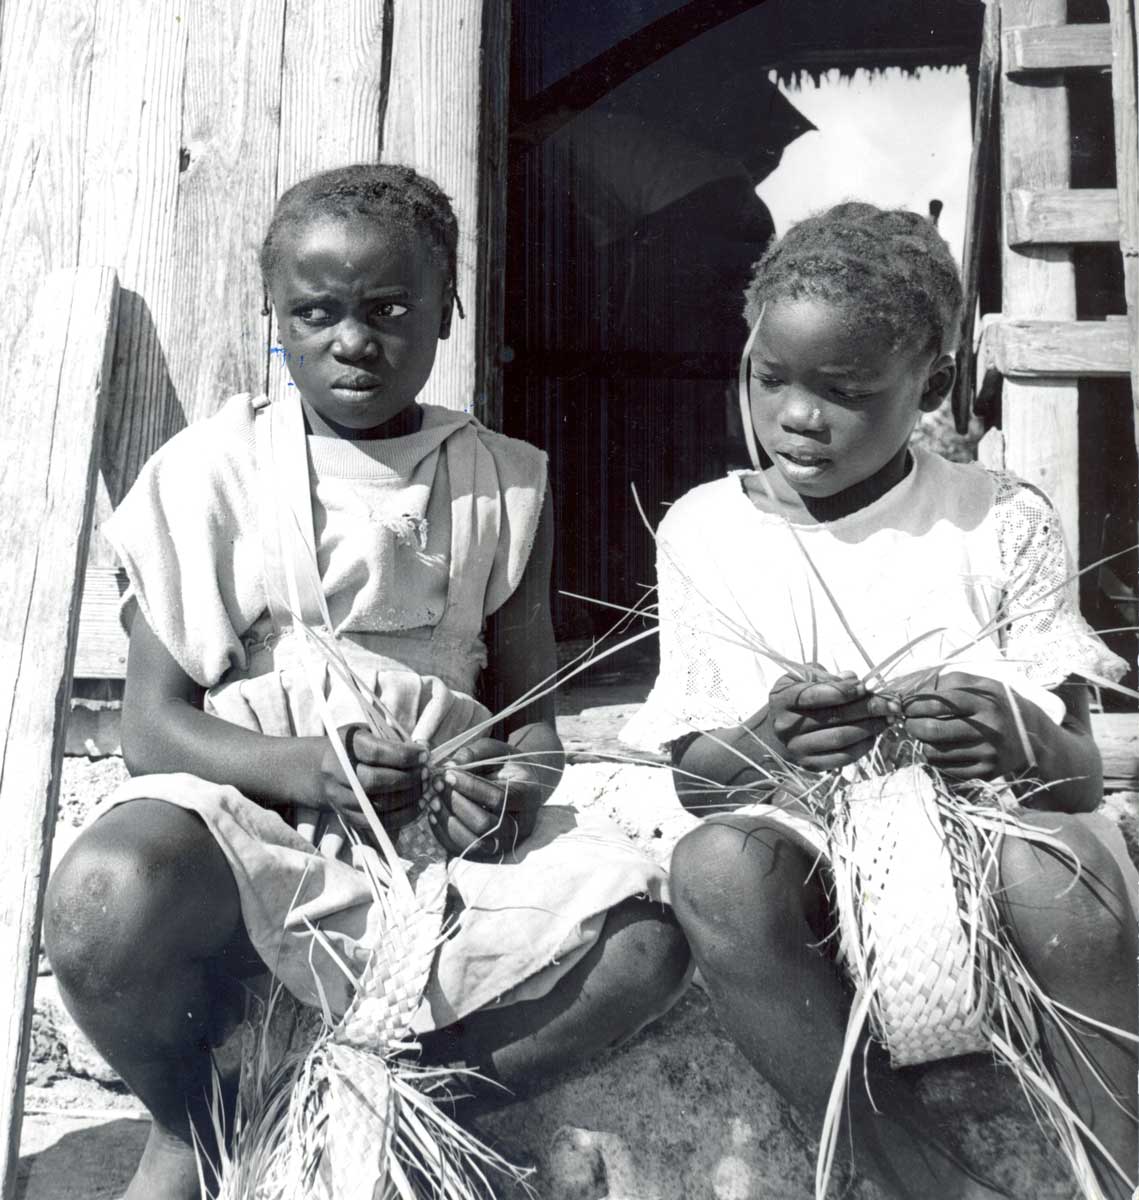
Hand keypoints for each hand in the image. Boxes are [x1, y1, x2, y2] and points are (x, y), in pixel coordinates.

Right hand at [298, 724, 426, 857]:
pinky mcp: (347, 817)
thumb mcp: (367, 732)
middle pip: (375, 782)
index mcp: (344, 746)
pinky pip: (377, 823)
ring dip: (408, 799)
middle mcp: (337, 773)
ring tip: (425, 790)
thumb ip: (392, 739)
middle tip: (426, 774)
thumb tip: (423, 751)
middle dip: (407, 779)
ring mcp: (340, 798)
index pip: (375, 753)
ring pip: (377, 806)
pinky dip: (402, 817)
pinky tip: (417, 806)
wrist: (319, 770)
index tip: (424, 755)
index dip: (404, 755)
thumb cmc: (353, 747)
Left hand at [424, 737, 547, 860]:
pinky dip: (444, 834)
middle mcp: (521, 826)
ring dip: (447, 820)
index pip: (498, 798)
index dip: (470, 787)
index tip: (448, 773)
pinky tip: (434, 814)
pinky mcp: (488, 853)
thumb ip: (473, 754)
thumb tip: (448, 767)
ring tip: (432, 799)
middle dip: (455, 804)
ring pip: (473, 843)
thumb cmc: (505, 765)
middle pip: (484, 824)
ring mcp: (505, 843)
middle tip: (436, 785)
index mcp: (527, 796)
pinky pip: (463, 850)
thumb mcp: (494, 751)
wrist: (518, 786)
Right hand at [757, 668, 897, 772]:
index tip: (864, 687)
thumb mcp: (799, 681)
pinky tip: (873, 735)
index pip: (813, 695)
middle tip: (890, 704)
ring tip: (887, 718)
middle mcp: (787, 726)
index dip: (842, 691)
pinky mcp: (810, 765)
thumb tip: (851, 678)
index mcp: (783, 700)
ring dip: (870, 728)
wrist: (774, 735)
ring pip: (841, 738)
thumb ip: (823, 676)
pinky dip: (863, 746)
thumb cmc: (793, 702)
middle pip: (833, 717)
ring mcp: (798, 748)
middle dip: (867, 708)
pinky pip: (842, 757)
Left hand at [900, 671, 1029, 780]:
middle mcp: (988, 728)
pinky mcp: (985, 773)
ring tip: (925, 735)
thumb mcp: (981, 685)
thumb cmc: (997, 705)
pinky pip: (945, 769)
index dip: (914, 705)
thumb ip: (947, 682)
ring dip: (922, 743)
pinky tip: (940, 749)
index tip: (905, 706)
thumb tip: (911, 691)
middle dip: (911, 726)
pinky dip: (935, 759)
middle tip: (909, 722)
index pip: (938, 704)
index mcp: (985, 702)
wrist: (1032, 736)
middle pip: (932, 730)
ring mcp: (987, 753)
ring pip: (934, 752)